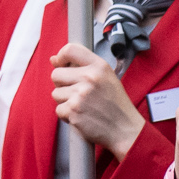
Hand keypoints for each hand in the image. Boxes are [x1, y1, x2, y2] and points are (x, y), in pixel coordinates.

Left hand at [48, 43, 144, 158]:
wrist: (125, 129)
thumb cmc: (115, 104)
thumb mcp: (106, 78)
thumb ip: (82, 66)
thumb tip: (53, 59)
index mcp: (99, 66)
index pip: (70, 49)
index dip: (61, 56)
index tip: (61, 64)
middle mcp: (89, 78)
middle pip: (56, 74)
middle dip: (62, 84)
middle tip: (77, 93)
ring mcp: (80, 95)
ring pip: (56, 93)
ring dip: (65, 101)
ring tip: (82, 106)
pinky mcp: (74, 111)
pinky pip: (58, 109)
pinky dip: (67, 115)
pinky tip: (81, 116)